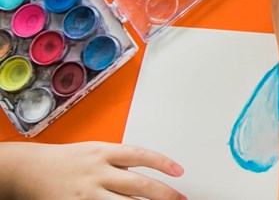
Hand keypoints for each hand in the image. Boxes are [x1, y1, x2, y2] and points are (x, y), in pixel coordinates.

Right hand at [2, 141, 183, 199]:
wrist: (30, 170)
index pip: (141, 155)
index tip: (179, 171)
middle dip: (164, 194)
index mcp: (104, 152)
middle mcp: (97, 172)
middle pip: (138, 185)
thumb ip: (120, 159)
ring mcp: (87, 193)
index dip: (163, 163)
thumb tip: (147, 167)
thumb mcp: (96, 150)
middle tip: (180, 199)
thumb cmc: (67, 159)